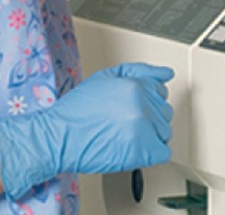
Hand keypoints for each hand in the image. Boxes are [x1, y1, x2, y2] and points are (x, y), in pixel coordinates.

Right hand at [0, 62, 174, 200]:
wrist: (59, 137)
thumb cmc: (76, 110)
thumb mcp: (106, 77)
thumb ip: (139, 72)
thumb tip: (166, 74)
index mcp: (136, 85)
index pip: (160, 91)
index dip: (146, 100)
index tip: (133, 108)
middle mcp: (142, 105)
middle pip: (164, 112)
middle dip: (148, 117)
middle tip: (126, 123)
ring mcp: (144, 128)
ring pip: (164, 131)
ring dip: (150, 135)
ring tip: (127, 136)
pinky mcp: (142, 151)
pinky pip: (163, 152)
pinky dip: (152, 153)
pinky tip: (135, 149)